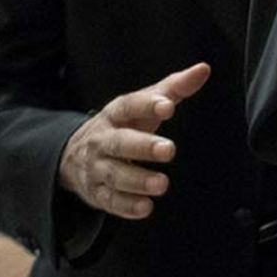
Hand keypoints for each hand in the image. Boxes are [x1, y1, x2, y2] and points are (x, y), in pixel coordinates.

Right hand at [57, 62, 211, 219]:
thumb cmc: (123, 125)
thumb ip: (174, 88)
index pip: (129, 106)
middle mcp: (102, 140)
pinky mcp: (95, 193)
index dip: (147, 106)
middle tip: (169, 150)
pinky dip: (126, 206)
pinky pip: (109, 201)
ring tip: (162, 183)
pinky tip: (146, 207)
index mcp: (115, 114)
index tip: (168, 107)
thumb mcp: (143, 105)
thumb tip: (204, 69)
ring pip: (114, 174)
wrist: (72, 154)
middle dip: (143, 147)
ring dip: (137, 181)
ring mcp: (96, 167)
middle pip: (119, 143)